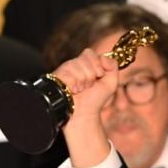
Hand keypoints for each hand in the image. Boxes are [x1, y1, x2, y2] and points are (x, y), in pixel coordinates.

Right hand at [52, 49, 118, 167]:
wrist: (83, 114)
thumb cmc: (95, 100)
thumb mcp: (111, 83)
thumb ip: (112, 66)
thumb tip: (103, 57)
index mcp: (84, 64)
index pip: (89, 53)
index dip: (97, 65)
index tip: (98, 77)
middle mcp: (73, 65)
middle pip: (84, 58)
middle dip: (91, 75)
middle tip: (87, 86)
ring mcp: (63, 70)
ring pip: (77, 65)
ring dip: (82, 81)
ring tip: (79, 90)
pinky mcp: (55, 77)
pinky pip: (68, 74)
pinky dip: (74, 85)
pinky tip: (72, 91)